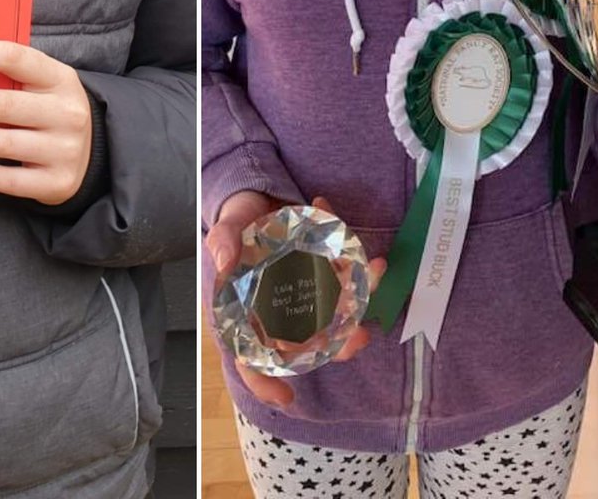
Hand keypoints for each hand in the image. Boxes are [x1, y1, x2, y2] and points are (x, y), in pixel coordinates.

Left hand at [0, 41, 91, 204]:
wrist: (93, 152)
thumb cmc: (53, 110)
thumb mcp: (45, 84)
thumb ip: (9, 74)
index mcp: (61, 79)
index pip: (14, 57)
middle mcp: (67, 113)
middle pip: (2, 104)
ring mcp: (64, 150)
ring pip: (0, 143)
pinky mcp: (56, 183)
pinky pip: (5, 179)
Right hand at [205, 191, 385, 407]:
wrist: (257, 200)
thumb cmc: (236, 225)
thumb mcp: (224, 229)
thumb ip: (222, 242)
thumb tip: (225, 261)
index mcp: (252, 313)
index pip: (252, 360)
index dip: (265, 384)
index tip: (287, 397)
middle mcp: (285, 310)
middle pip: (311, 343)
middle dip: (341, 344)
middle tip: (359, 337)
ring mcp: (310, 290)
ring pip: (339, 309)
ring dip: (362, 295)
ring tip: (375, 271)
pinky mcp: (328, 266)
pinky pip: (346, 267)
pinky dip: (352, 248)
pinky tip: (345, 228)